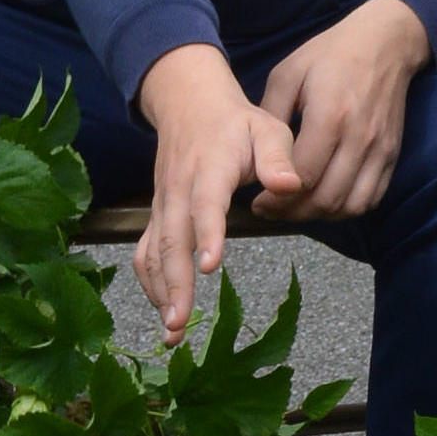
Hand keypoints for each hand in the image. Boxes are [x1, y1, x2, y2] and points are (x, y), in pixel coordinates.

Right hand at [133, 44, 297, 344]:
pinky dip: (151, 285)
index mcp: (208, 169)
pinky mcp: (157, 215)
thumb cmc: (236, 123)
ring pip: (153, 252)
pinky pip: (146, 253)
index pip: (205, 204)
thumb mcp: (267, 129)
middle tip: (181, 323)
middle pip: (171, 240)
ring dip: (159, 293)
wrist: (189, 103)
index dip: (207, 234)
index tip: (211, 265)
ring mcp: (162, 205)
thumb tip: (290, 187)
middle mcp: (178, 191)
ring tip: (173, 333)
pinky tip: (164, 312)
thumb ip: (279, 159)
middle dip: (175, 285)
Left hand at [254, 0, 428, 222]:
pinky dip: (347, 208)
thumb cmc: (330, 55)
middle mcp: (359, 138)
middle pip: (326, 198)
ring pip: (350, 206)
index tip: (258, 201)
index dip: (277, 198)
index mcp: (329, 116)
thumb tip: (253, 154)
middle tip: (272, 210)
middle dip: (293, 213)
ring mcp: (380, 149)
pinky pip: (371, 198)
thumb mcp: (288, 74)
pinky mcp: (392, 155)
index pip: (302, 177)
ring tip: (297, 208)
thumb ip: (270, 116)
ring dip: (320, 215)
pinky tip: (326, 200)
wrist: (385, 43)